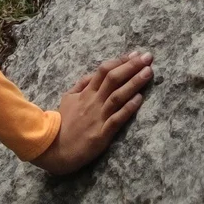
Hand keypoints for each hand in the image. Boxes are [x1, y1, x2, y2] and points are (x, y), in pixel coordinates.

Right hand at [37, 52, 152, 175]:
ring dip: (134, 83)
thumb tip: (94, 73)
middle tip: (147, 57)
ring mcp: (98, 117)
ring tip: (148, 72)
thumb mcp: (68, 98)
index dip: (120, 61)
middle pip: (113, 79)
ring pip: (117, 96)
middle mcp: (93, 101)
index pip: (104, 71)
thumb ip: (82, 84)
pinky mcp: (102, 134)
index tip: (135, 54)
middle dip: (131, 66)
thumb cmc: (63, 123)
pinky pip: (117, 119)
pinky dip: (128, 108)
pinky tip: (139, 98)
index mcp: (85, 92)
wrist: (55, 149)